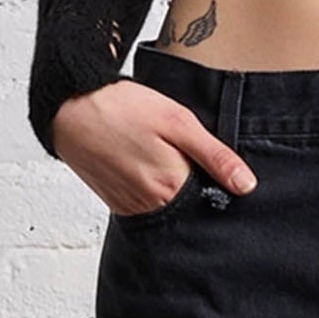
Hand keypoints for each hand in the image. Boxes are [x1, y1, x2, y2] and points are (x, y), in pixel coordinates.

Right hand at [52, 79, 258, 216]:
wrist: (71, 107)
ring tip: (169, 160)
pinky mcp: (116, 203)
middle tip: (193, 161)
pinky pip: (145, 207)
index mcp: (172, 186)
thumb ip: (215, 156)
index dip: (222, 188)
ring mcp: (130, 207)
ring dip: (176, 192)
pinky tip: (151, 167)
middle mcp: (150, 205)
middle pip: (190, 210)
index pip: (212, 203)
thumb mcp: (179, 122)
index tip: (224, 174)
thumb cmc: (124, 108)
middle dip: (200, 193)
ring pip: (167, 209)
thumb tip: (246, 186)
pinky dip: (155, 193)